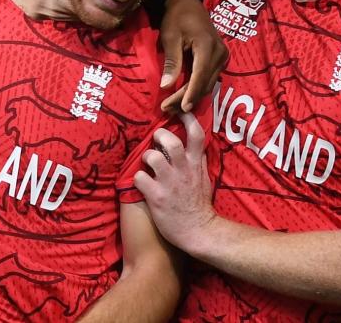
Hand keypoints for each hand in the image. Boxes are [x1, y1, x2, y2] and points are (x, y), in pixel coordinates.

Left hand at [134, 114, 215, 252]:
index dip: (187, 118)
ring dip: (146, 156)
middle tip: (155, 139)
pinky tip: (141, 183)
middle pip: (170, 141)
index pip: (196, 135)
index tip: (179, 110)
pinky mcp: (157, 197)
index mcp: (196, 164)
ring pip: (152, 157)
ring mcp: (170, 183)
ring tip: (147, 162)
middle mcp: (183, 170)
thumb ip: (196, 160)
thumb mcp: (203, 178)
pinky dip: (137, 178)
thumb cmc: (198, 205)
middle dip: (159, 135)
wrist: (199, 231)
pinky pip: (140, 178)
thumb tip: (192, 145)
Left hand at [158, 0, 227, 111]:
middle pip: (205, 83)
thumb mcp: (170, 37)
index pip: (200, 76)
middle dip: (187, 98)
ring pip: (209, 83)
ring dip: (192, 95)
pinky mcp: (220, 57)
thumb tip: (166, 86)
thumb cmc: (176, 18)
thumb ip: (172, 62)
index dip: (190, 94)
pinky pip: (210, 77)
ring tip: (173, 105)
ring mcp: (223, 55)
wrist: (187, 3)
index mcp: (208, 47)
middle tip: (168, 109)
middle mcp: (220, 53)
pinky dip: (197, 87)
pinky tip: (184, 95)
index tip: (181, 108)